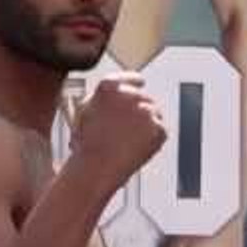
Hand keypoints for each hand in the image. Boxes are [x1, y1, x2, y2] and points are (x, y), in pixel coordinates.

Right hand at [69, 72, 166, 194]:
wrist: (95, 169)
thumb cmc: (86, 145)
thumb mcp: (86, 111)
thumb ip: (105, 96)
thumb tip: (123, 89)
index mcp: (110, 86)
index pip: (132, 77)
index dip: (136, 82)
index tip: (140, 83)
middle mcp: (130, 94)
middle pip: (145, 98)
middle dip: (139, 112)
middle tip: (126, 131)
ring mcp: (146, 111)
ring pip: (154, 114)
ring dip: (147, 126)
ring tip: (127, 143)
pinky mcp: (159, 128)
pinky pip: (161, 130)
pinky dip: (153, 140)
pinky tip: (136, 148)